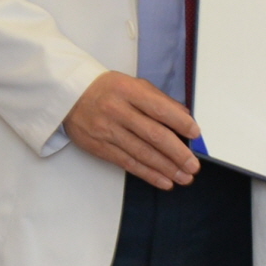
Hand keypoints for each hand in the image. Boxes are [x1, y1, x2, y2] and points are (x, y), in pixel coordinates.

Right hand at [63, 70, 201, 189]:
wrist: (70, 95)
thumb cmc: (107, 89)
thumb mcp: (133, 84)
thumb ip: (158, 99)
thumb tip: (183, 115)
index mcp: (129, 91)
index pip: (159, 109)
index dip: (180, 122)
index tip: (195, 134)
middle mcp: (118, 111)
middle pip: (153, 135)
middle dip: (177, 153)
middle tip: (193, 165)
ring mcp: (108, 131)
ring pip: (142, 154)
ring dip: (166, 168)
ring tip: (184, 177)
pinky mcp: (101, 147)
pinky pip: (128, 164)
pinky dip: (148, 174)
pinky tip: (163, 180)